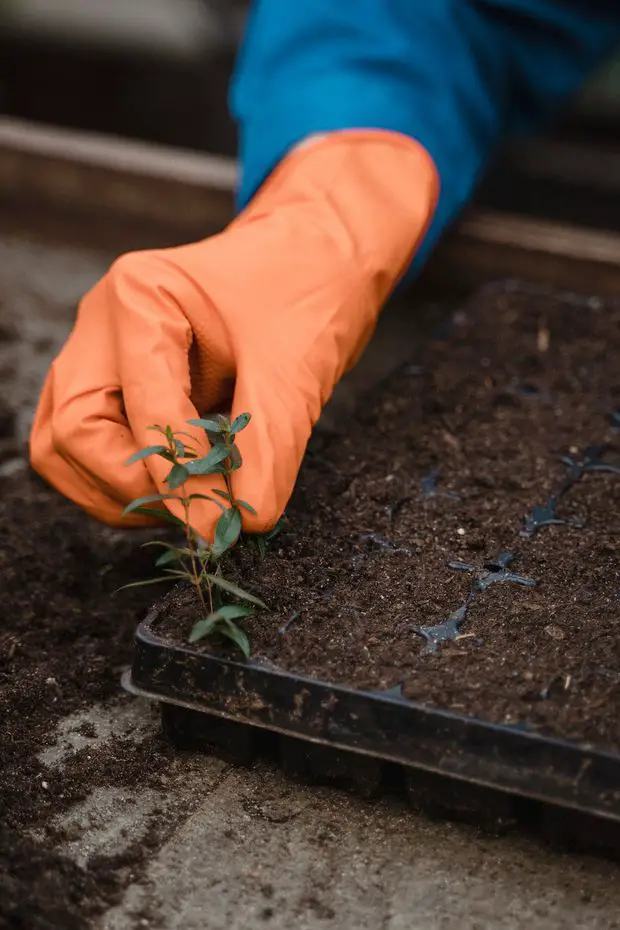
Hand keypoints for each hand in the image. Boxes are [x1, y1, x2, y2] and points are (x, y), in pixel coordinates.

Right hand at [29, 132, 436, 538]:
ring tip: (191, 504)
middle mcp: (102, 324)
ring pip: (67, 448)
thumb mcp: (294, 373)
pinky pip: (94, 448)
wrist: (318, 260)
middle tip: (195, 514)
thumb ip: (267, 451)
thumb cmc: (307, 293)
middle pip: (72, 432)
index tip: (217, 521)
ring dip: (121, 491)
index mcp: (140, 298)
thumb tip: (242, 522)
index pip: (138, 408)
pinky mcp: (116, 382)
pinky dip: (131, 480)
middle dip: (131, 484)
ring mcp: (102, 353)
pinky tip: (184, 487)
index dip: (178, 474)